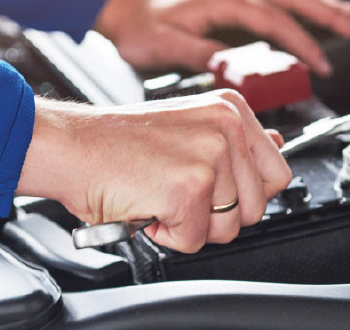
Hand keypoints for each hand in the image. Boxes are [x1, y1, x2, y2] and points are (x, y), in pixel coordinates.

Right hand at [16, 90, 290, 252]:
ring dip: (189, 225)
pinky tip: (146, 204)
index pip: (277, 173)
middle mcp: (227, 127)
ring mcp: (210, 157)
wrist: (69, 145)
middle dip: (216, 214)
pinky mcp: (188, 188)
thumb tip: (279, 144)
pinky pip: (193, 240)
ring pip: (227, 229)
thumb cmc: (116, 142)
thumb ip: (237, 141)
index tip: (212, 189)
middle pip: (257, 208)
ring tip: (158, 193)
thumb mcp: (188, 127)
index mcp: (231, 110)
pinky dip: (165, 234)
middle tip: (175, 191)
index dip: (242, 194)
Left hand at [94, 0, 349, 75]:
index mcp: (223, 0)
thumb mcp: (168, 48)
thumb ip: (205, 57)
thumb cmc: (139, 26)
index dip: (302, 45)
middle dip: (328, 14)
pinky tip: (307, 14)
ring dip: (318, 6)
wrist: (119, 6)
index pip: (276, 22)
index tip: (320, 65)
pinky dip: (296, 7)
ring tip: (349, 17)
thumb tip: (236, 69)